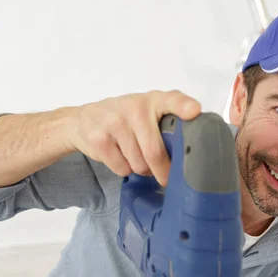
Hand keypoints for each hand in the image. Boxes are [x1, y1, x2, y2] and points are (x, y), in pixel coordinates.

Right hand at [68, 90, 201, 185]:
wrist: (82, 120)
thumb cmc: (124, 118)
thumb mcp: (147, 111)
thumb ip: (168, 122)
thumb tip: (188, 153)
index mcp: (153, 100)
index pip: (172, 99)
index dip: (184, 106)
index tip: (195, 111)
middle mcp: (135, 108)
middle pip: (155, 152)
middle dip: (163, 172)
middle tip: (165, 178)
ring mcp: (115, 122)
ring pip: (139, 165)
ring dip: (141, 169)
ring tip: (135, 157)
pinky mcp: (99, 139)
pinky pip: (122, 169)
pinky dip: (124, 169)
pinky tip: (119, 156)